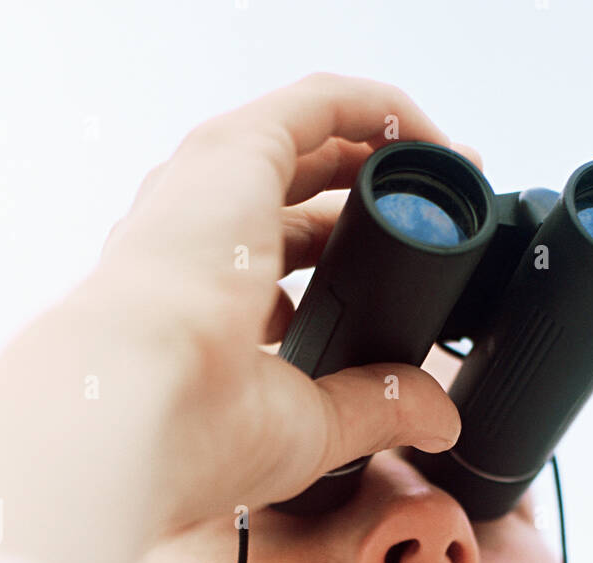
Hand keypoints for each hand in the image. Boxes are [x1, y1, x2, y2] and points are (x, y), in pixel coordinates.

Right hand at [90, 71, 476, 528]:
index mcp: (203, 301)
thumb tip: (436, 419)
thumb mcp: (307, 424)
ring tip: (453, 171)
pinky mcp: (237, 150)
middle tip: (446, 213)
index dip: (347, 259)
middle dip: (375, 199)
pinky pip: (323, 104)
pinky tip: (435, 137)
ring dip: (384, 150)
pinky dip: (383, 110)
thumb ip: (373, 407)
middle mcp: (200, 236)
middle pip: (302, 198)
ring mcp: (212, 188)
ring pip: (312, 144)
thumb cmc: (195, 428)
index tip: (406, 275)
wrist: (140, 402)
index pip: (283, 261)